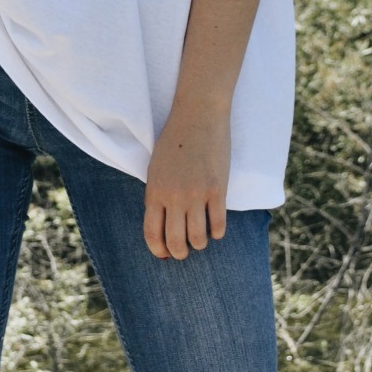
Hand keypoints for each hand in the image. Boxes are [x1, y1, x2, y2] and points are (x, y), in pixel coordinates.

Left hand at [143, 103, 230, 259]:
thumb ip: (158, 195)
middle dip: (180, 253)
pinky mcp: (218, 189)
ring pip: (198, 238)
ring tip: (201, 239)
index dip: (158, 250)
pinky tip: (216, 228)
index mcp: (155, 192)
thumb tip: (163, 224)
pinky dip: (218, 232)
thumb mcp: (156, 169)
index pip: (152, 234)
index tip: (164, 255)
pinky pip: (219, 224)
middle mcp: (174, 197)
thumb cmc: (174, 141)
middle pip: (175, 241)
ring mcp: (197, 194)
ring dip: (200, 244)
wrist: (198, 115)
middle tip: (184, 251)